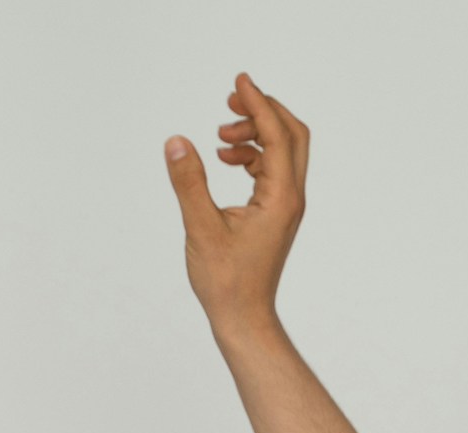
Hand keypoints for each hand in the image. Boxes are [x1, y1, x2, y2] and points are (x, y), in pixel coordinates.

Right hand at [164, 72, 309, 335]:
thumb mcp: (201, 229)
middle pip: (292, 136)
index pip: (277, 135)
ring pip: (282, 152)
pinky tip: (225, 159)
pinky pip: (272, 170)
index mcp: (281, 198)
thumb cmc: (226, 282)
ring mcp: (286, 207)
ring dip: (254, 134)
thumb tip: (176, 141)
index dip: (258, 103)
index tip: (239, 80)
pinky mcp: (275, 215)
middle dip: (263, 111)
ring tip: (220, 138)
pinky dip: (251, 155)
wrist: (243, 318)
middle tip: (230, 101)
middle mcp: (291, 199)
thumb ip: (189, 182)